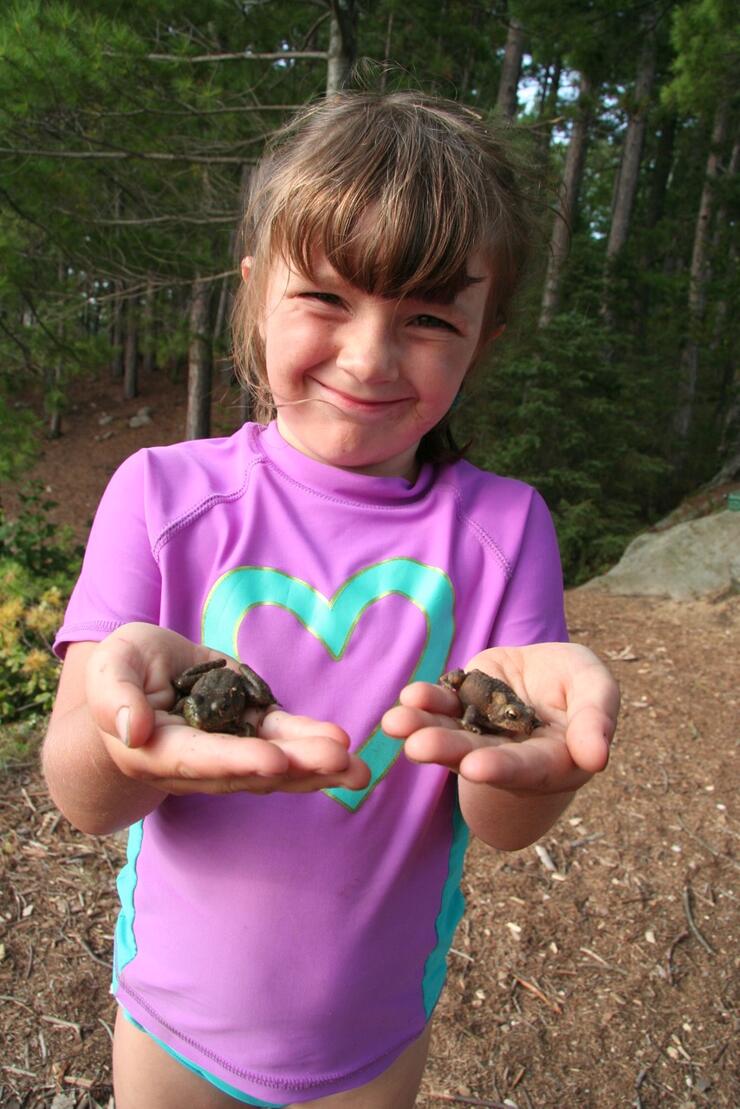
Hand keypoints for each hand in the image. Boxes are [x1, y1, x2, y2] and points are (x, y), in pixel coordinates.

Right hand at [87, 623, 370, 795]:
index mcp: (159, 752)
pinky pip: (287, 738)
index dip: (237, 761)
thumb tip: (134, 730)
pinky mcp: (254, 726)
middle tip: (337, 763)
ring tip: (358, 769)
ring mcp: (232, 747)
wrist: (143, 673)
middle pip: (250, 769)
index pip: (200, 760)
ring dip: (317, 766)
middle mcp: (200, 762)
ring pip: (276, 762)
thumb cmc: (123, 669)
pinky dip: (315, 743)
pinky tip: (347, 750)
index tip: (274, 763)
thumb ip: (116, 699)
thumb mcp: (111, 669)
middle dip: (296, 768)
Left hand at [383, 642, 618, 795]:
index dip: (503, 769)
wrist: (547, 672)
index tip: (476, 768)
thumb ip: (597, 718)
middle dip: (448, 750)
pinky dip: (424, 703)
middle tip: (418, 747)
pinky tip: (408, 697)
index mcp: (551, 763)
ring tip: (395, 723)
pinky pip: (440, 707)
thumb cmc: (578, 685)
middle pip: (479, 756)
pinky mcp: (460, 708)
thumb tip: (595, 758)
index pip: (528, 768)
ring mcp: (480, 734)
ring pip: (450, 734)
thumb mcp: (596, 689)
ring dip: (422, 729)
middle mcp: (509, 758)